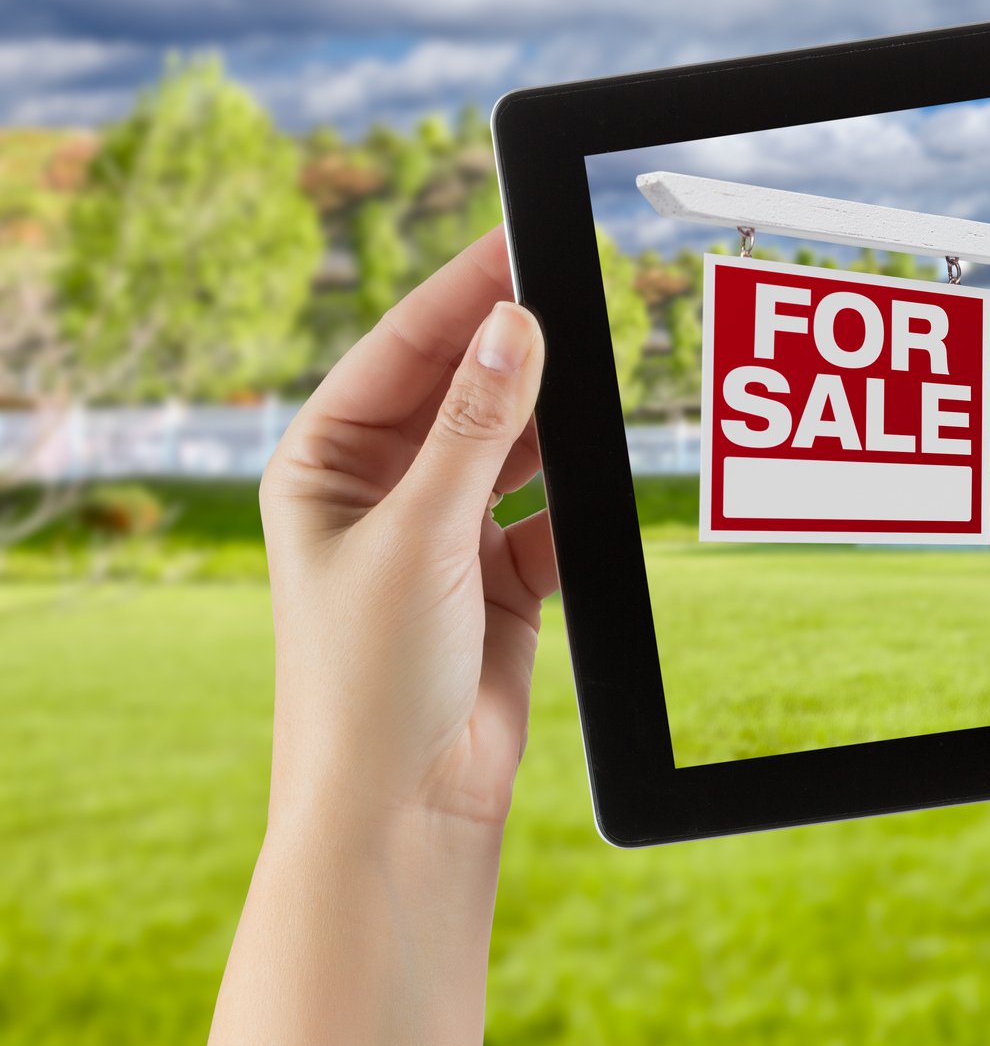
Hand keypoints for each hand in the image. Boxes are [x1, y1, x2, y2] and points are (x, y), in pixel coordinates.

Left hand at [259, 226, 555, 834]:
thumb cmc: (367, 681)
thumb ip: (477, 429)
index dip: (462, 291)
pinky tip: (609, 468)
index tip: (520, 237)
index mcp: (323, 464)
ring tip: (609, 368)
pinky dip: (580, 492)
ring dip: (557, 416)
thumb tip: (515, 326)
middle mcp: (379, 489)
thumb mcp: (419, 537)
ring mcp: (443, 532)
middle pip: (462, 387)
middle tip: (584, 290)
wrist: (404, 808)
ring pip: (515, 443)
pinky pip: (552, 509)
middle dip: (520, 346)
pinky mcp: (500, 576)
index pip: (401, 349)